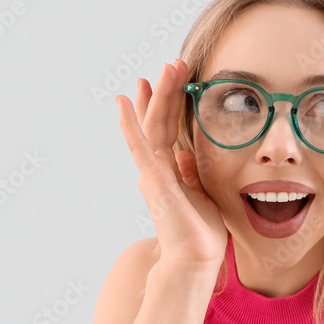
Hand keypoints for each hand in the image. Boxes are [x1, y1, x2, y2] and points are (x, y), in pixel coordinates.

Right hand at [116, 59, 227, 270]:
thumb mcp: (201, 197)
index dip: (168, 104)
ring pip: (152, 127)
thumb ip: (191, 176)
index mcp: (171, 172)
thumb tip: (186, 157)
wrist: (195, 260)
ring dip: (156, 97)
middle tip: (169, 64)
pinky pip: (139, 147)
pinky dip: (130, 124)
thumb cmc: (200, 235)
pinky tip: (122, 102)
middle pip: (160, 122)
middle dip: (164, 92)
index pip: (169, 130)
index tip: (170, 80)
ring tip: (160, 70)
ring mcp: (153, 173)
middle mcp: (158, 169)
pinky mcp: (152, 181)